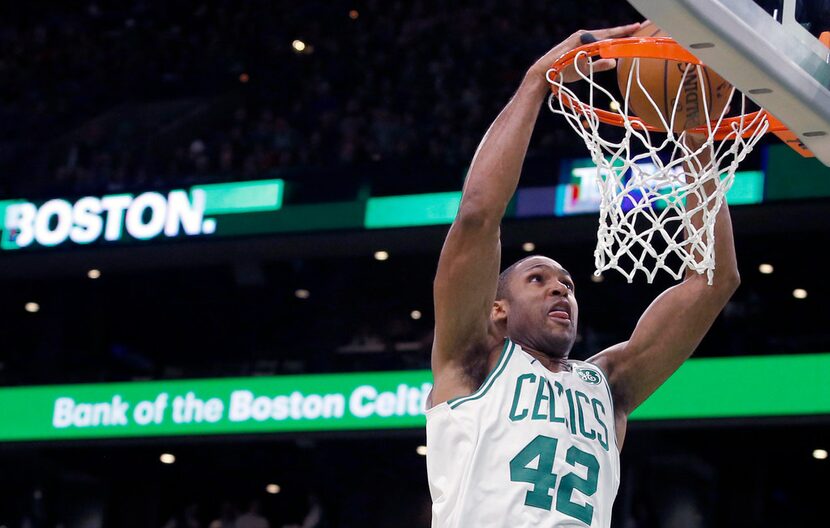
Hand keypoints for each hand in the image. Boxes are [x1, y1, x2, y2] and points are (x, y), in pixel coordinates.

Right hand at [527, 23, 641, 83]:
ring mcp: (581, 37)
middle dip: (625, 29)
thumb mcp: (586, 69)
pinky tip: (618, 41)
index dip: (623, 33)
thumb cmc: (563, 70)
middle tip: (641, 25)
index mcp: (587, 40)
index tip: (638, 28)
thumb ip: (599, 64)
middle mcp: (585, 35)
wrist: (545, 73)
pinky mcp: (577, 41)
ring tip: (634, 29)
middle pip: (609, 32)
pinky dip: (608, 40)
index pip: (608, 36)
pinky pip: (596, 41)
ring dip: (619, 32)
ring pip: (604, 35)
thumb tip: (615, 62)